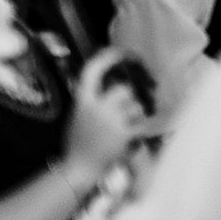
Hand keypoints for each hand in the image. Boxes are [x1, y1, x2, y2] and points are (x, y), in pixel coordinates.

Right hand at [63, 48, 147, 174]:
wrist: (78, 168)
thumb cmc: (79, 142)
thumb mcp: (79, 115)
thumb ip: (93, 99)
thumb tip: (116, 83)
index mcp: (82, 100)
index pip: (92, 70)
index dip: (108, 57)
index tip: (123, 51)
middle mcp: (95, 107)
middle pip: (124, 89)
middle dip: (129, 100)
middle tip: (125, 114)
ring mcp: (109, 120)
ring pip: (136, 105)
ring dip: (136, 116)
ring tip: (125, 129)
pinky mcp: (122, 133)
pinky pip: (141, 121)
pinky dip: (141, 128)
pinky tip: (133, 138)